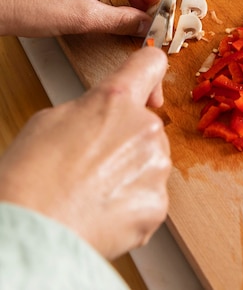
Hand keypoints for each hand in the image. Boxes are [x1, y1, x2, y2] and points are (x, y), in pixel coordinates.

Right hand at [0, 47, 170, 258]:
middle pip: (146, 125)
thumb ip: (90, 110)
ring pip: (149, 162)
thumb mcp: (51, 120)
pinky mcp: (158, 203)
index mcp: (116, 99)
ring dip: (129, 173)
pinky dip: (130, 205)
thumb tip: (100, 118)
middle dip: (125, 139)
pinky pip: (149, 197)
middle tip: (92, 162)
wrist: (34, 232)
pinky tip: (101, 211)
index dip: (148, 73)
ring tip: (91, 191)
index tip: (146, 86)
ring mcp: (155, 166)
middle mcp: (144, 127)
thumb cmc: (32, 177)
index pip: (149, 62)